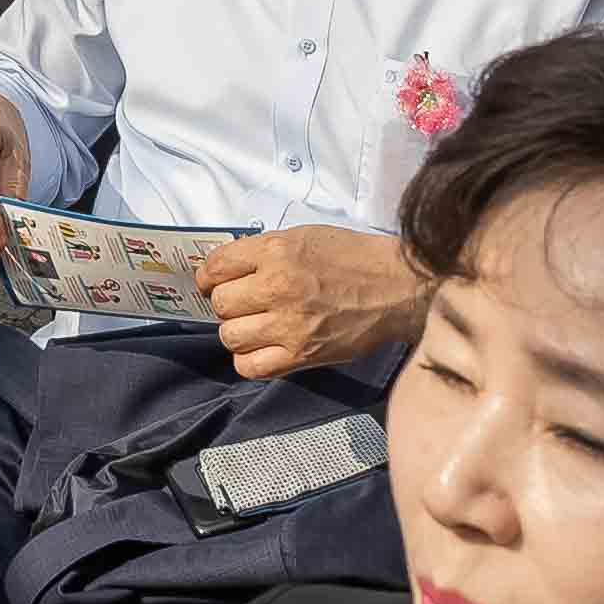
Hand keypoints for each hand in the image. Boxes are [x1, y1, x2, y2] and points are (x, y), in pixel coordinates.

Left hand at [199, 223, 430, 381]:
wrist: (395, 288)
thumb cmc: (352, 258)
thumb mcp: (302, 237)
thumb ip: (263, 252)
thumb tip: (228, 270)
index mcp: (275, 252)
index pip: (215, 267)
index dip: (208, 276)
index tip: (212, 282)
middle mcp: (277, 287)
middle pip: (220, 303)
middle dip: (227, 303)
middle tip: (243, 303)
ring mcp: (289, 324)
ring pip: (230, 336)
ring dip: (237, 331)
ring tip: (254, 325)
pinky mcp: (302, 355)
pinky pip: (251, 367)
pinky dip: (248, 359)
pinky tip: (261, 348)